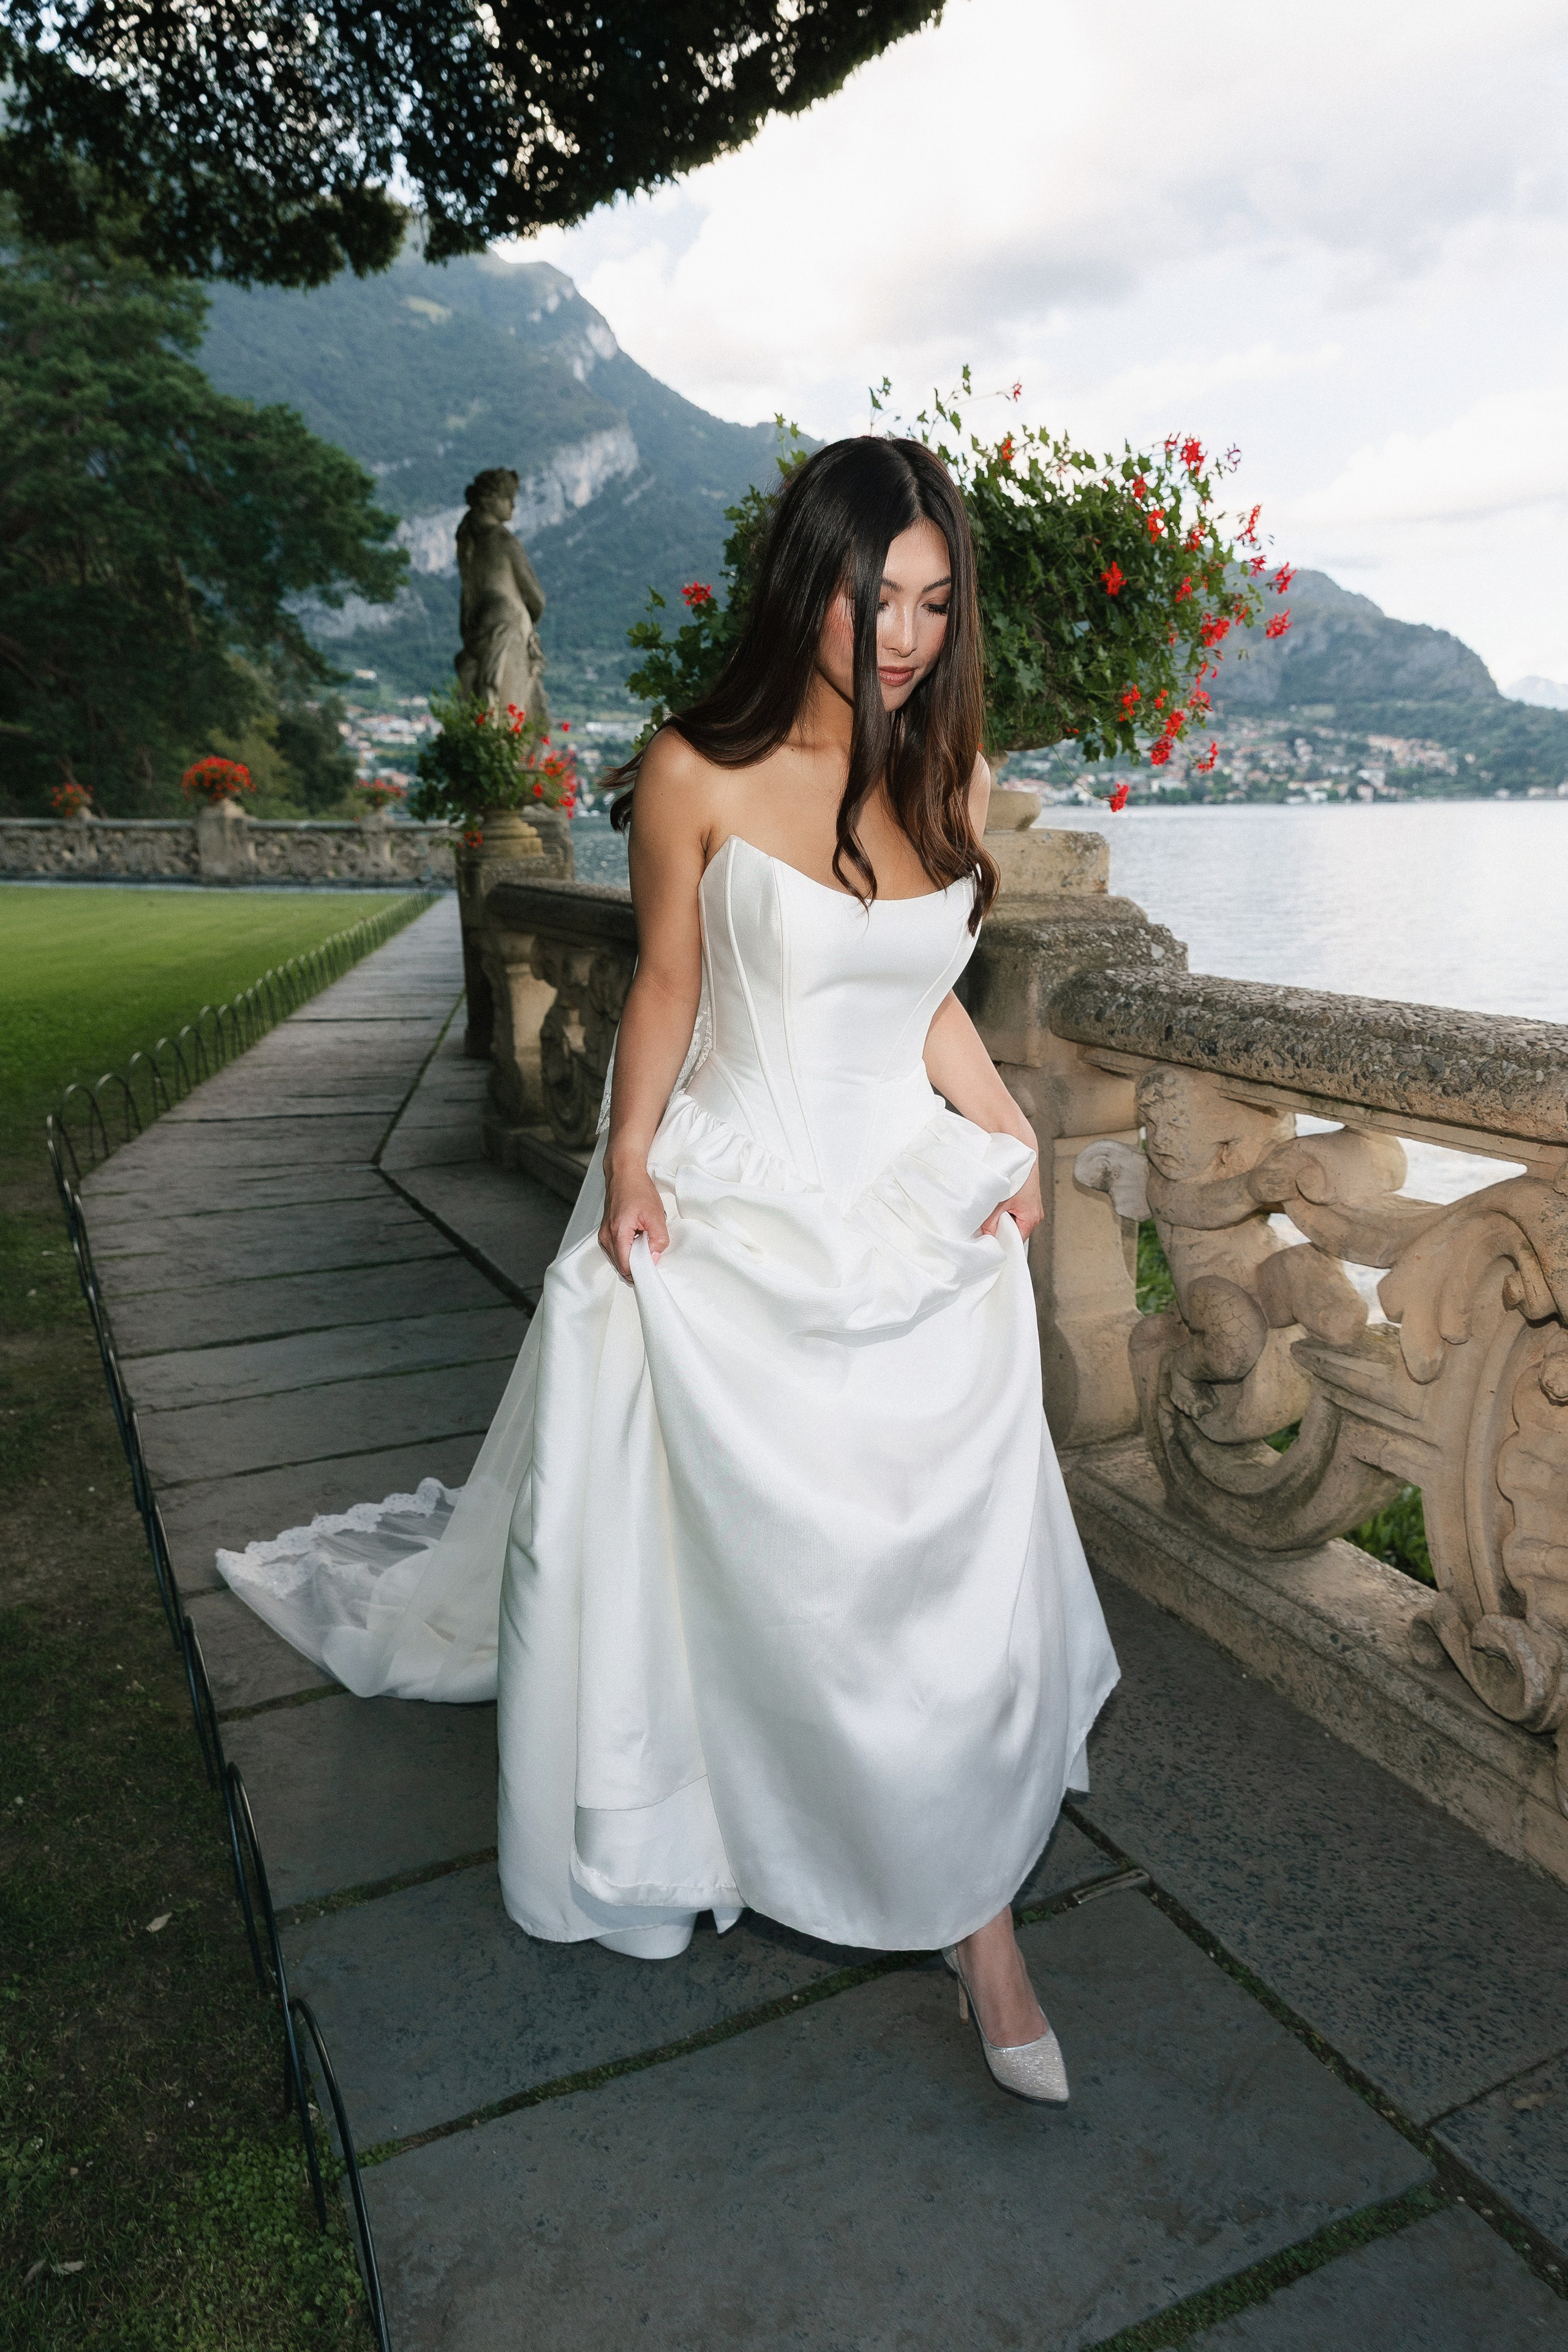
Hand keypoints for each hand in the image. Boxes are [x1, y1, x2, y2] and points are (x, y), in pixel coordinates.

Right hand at [599, 1160, 669, 1281]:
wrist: (624, 1174)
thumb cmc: (637, 1189)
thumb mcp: (656, 1215)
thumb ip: (659, 1239)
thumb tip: (655, 1257)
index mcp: (617, 1233)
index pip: (625, 1267)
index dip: (640, 1271)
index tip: (652, 1267)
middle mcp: (606, 1236)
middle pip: (621, 1266)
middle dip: (637, 1265)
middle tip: (651, 1253)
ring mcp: (603, 1235)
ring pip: (618, 1259)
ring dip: (632, 1257)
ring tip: (643, 1242)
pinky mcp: (605, 1232)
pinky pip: (616, 1250)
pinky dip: (627, 1250)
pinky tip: (636, 1239)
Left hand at [980, 1162, 1042, 1244]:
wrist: (1021, 1151)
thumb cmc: (1016, 1174)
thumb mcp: (998, 1202)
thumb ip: (990, 1222)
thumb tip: (984, 1236)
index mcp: (1031, 1218)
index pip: (1015, 1241)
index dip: (1001, 1243)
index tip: (988, 1242)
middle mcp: (1035, 1214)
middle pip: (1014, 1232)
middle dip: (999, 1229)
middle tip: (986, 1223)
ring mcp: (1032, 1207)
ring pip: (1013, 1220)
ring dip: (1001, 1217)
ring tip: (993, 1208)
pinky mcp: (1027, 1199)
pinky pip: (1014, 1211)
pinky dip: (1005, 1209)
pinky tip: (998, 1201)